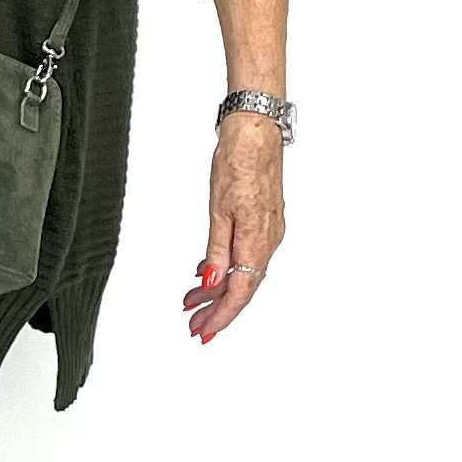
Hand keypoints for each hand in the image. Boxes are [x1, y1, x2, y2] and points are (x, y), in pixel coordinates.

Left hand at [184, 110, 285, 342]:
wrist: (256, 130)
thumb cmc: (238, 160)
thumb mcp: (219, 210)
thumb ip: (217, 250)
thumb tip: (211, 282)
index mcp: (258, 241)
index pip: (239, 293)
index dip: (220, 316)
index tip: (203, 331)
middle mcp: (268, 240)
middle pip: (242, 288)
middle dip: (216, 309)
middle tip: (194, 324)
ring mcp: (269, 230)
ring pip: (243, 272)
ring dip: (218, 289)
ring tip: (192, 301)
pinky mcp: (264, 220)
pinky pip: (246, 255)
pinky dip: (226, 268)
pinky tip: (208, 271)